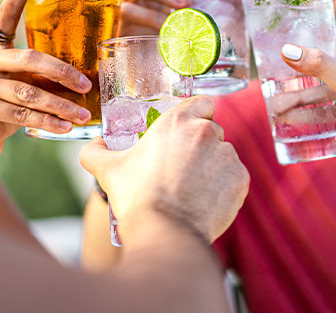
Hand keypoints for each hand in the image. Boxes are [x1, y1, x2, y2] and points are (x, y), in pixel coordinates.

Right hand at [0, 0, 92, 169]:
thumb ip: (35, 73)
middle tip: (86, 85)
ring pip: (29, 92)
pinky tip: (65, 128)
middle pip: (29, 59)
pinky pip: (23, 114)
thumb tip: (82, 73)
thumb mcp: (16, 83)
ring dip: (61, 105)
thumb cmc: (3, 107)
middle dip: (63, 73)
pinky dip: (48, 122)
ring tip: (84, 114)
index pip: (6, 15)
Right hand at [79, 96, 249, 242]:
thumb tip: (95, 145)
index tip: (187, 130)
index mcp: (177, 121)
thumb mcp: (107, 170)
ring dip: (213, 166)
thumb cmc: (136, 198)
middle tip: (183, 166)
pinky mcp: (240, 179)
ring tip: (193, 188)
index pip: (201, 103)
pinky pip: (235, 177)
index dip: (196, 114)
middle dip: (201, 145)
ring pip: (224, 154)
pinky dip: (225, 186)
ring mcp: (227, 156)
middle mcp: (206, 132)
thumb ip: (95, 152)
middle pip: (212, 131)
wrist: (165, 232)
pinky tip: (205, 200)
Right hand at [280, 29, 335, 161]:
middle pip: (323, 65)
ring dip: (304, 97)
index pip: (329, 36)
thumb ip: (317, 65)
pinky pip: (332, 107)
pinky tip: (297, 118)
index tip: (282, 44)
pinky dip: (316, 112)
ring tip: (278, 105)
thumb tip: (287, 50)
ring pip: (325, 89)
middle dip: (298, 75)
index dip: (306, 39)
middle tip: (273, 79)